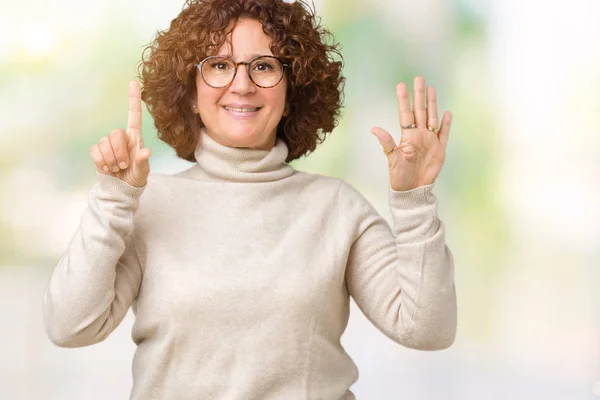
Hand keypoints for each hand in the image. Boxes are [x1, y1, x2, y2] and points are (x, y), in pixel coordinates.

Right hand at [89, 80, 151, 187]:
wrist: (121, 188)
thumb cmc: (135, 177)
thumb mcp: (143, 172)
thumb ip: (143, 162)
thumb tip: (145, 152)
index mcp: (135, 138)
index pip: (134, 115)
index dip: (133, 99)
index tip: (134, 82)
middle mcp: (121, 137)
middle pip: (115, 133)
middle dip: (119, 152)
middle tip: (124, 165)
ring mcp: (108, 144)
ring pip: (104, 143)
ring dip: (111, 159)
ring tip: (118, 168)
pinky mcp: (97, 151)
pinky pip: (95, 151)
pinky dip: (101, 162)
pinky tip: (107, 168)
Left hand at [371, 76, 451, 190]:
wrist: (413, 190)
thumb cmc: (399, 175)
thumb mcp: (392, 158)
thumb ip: (387, 142)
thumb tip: (374, 129)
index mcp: (406, 136)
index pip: (405, 113)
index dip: (404, 100)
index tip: (401, 85)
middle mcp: (418, 135)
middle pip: (420, 111)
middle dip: (419, 95)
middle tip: (419, 78)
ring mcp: (430, 141)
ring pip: (432, 118)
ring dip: (432, 104)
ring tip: (432, 89)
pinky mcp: (440, 150)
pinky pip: (444, 134)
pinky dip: (446, 124)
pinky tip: (447, 113)